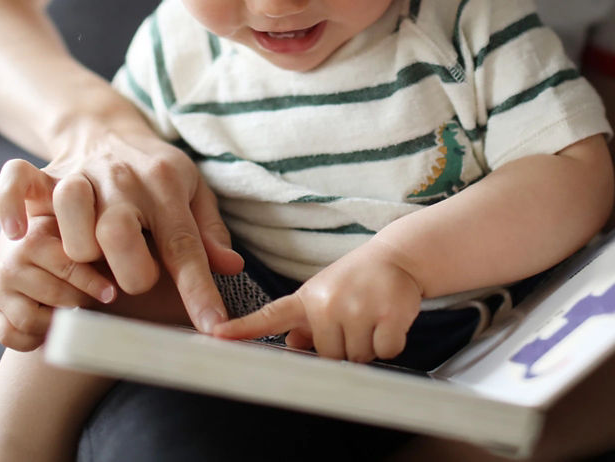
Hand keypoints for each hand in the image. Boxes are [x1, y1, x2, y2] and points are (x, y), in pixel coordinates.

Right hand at [0, 126, 242, 332]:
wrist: (105, 127)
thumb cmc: (157, 174)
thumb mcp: (194, 194)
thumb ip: (209, 233)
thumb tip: (231, 267)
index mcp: (166, 185)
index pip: (184, 244)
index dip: (198, 290)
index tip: (211, 327)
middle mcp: (123, 178)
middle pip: (119, 229)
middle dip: (128, 269)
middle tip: (129, 283)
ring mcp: (80, 174)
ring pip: (70, 206)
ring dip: (76, 245)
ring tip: (87, 260)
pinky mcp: (43, 175)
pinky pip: (15, 181)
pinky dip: (10, 205)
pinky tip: (15, 230)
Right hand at [0, 214, 117, 350]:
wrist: (31, 245)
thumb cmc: (69, 240)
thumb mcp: (79, 228)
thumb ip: (95, 236)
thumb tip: (122, 255)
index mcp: (33, 239)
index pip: (67, 267)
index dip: (93, 283)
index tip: (111, 293)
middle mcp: (10, 264)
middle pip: (54, 297)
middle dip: (81, 301)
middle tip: (97, 302)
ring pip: (31, 321)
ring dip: (58, 322)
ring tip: (76, 312)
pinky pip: (11, 338)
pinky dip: (33, 340)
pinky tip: (52, 327)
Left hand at [213, 244, 423, 362]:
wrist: (398, 256)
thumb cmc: (357, 280)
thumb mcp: (324, 293)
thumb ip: (304, 321)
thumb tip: (292, 344)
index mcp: (306, 298)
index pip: (269, 316)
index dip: (242, 329)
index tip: (216, 335)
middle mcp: (327, 301)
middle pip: (329, 355)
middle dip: (345, 345)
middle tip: (356, 318)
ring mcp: (357, 308)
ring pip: (356, 357)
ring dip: (368, 345)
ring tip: (372, 316)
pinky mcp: (387, 315)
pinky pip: (384, 351)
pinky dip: (391, 342)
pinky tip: (390, 319)